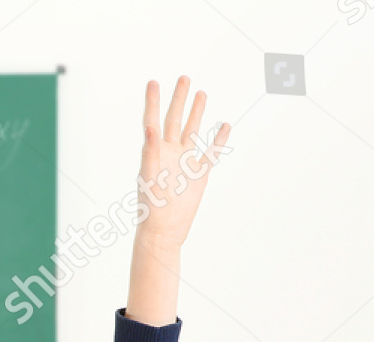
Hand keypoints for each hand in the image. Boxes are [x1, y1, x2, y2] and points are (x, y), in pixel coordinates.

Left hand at [133, 76, 230, 250]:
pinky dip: (218, 139)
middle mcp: (169, 153)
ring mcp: (184, 162)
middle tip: (184, 78)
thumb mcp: (149, 177)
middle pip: (175, 119)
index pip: (152, 120)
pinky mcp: (199, 175)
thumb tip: (150, 128)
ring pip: (192, 131)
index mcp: (154, 152)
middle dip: (179, 99)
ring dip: (197, 112)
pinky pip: (211, 152)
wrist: (164, 231)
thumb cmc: (150, 208)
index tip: (153, 81)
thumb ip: (149, 151)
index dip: (152, 102)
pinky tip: (224, 125)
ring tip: (201, 92)